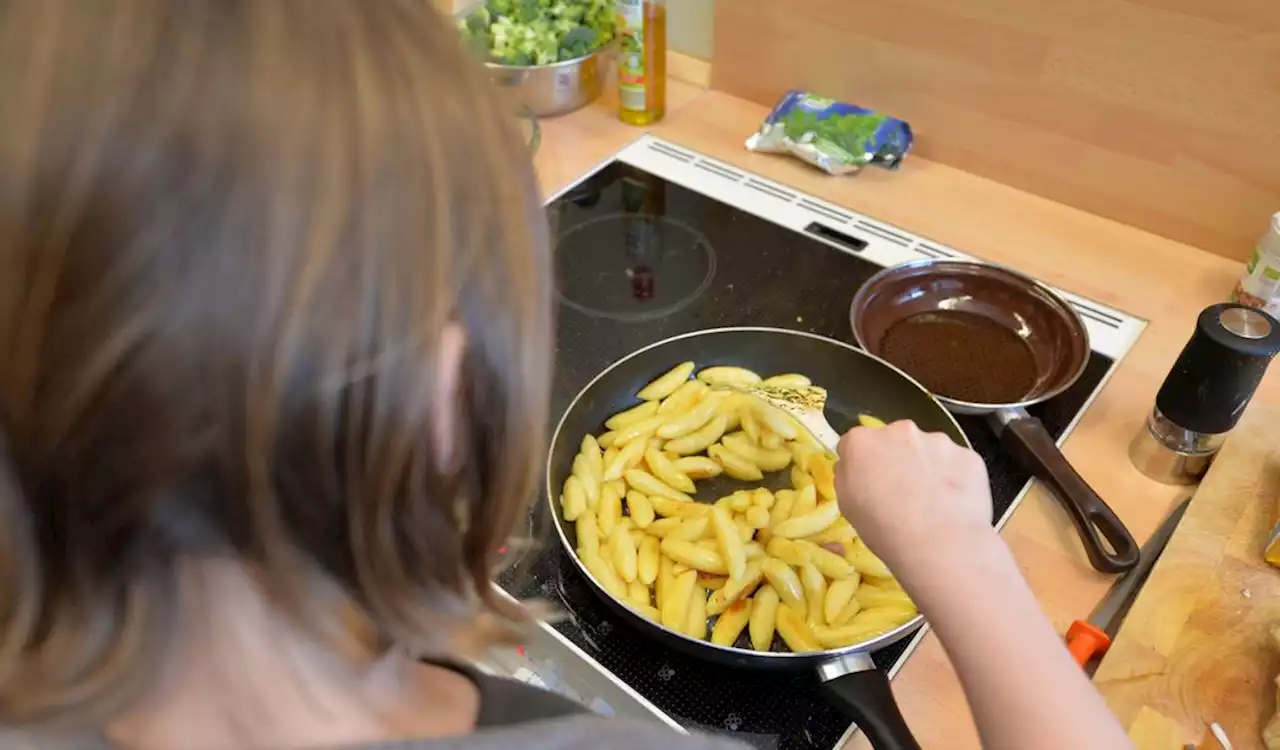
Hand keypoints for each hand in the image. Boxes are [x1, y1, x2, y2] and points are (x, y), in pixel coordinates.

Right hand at [835, 420, 993, 576]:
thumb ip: (849, 476)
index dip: (862, 465)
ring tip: (934, 504)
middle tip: (904, 495)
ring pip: (930, 451)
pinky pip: (957, 465)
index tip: (869, 485)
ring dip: (929, 468)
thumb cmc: (883, 529)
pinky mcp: (969, 455)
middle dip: (898, 460)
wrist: (939, 543)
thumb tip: (858, 469)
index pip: (856, 444)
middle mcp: (900, 430)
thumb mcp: (847, 506)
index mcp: (862, 442)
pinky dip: (955, 480)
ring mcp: (938, 441)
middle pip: (896, 441)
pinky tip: (955, 506)